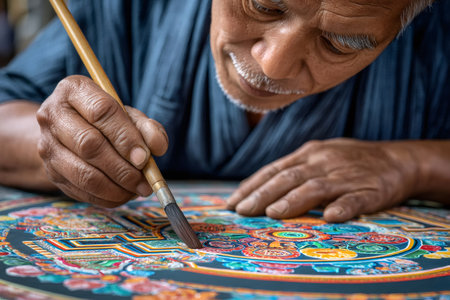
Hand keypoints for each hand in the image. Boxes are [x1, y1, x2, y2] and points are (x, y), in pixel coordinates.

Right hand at [36, 75, 168, 206]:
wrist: (70, 132)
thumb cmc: (105, 121)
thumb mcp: (128, 115)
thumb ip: (147, 128)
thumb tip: (158, 147)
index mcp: (74, 90)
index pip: (101, 111)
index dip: (125, 137)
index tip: (144, 157)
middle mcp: (53, 115)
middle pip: (89, 144)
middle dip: (122, 167)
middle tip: (145, 180)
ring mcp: (47, 145)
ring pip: (84, 173)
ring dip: (117, 187)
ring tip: (138, 189)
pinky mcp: (50, 171)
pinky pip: (81, 191)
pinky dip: (107, 197)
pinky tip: (123, 193)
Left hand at [227, 138, 418, 221]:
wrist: (396, 159)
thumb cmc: (349, 161)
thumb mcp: (318, 157)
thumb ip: (293, 171)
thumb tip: (260, 189)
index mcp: (308, 154)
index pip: (274, 170)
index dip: (252, 186)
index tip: (232, 202)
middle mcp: (323, 162)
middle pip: (288, 178)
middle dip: (262, 195)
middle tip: (243, 212)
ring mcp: (346, 175)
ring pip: (316, 187)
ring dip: (293, 200)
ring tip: (273, 214)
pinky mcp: (370, 189)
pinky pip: (356, 198)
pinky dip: (343, 207)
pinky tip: (331, 218)